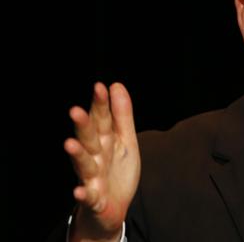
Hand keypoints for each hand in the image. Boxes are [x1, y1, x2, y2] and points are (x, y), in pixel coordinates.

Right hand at [64, 82, 140, 241]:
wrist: (113, 208)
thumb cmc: (117, 171)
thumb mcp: (125, 140)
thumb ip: (121, 115)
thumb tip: (116, 85)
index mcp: (104, 141)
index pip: (101, 120)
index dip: (100, 105)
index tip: (100, 87)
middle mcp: (95, 157)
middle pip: (89, 139)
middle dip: (82, 126)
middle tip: (75, 110)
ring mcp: (92, 178)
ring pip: (84, 165)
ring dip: (77, 155)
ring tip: (69, 144)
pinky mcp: (95, 200)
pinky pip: (88, 197)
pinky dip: (83, 194)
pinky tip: (78, 191)